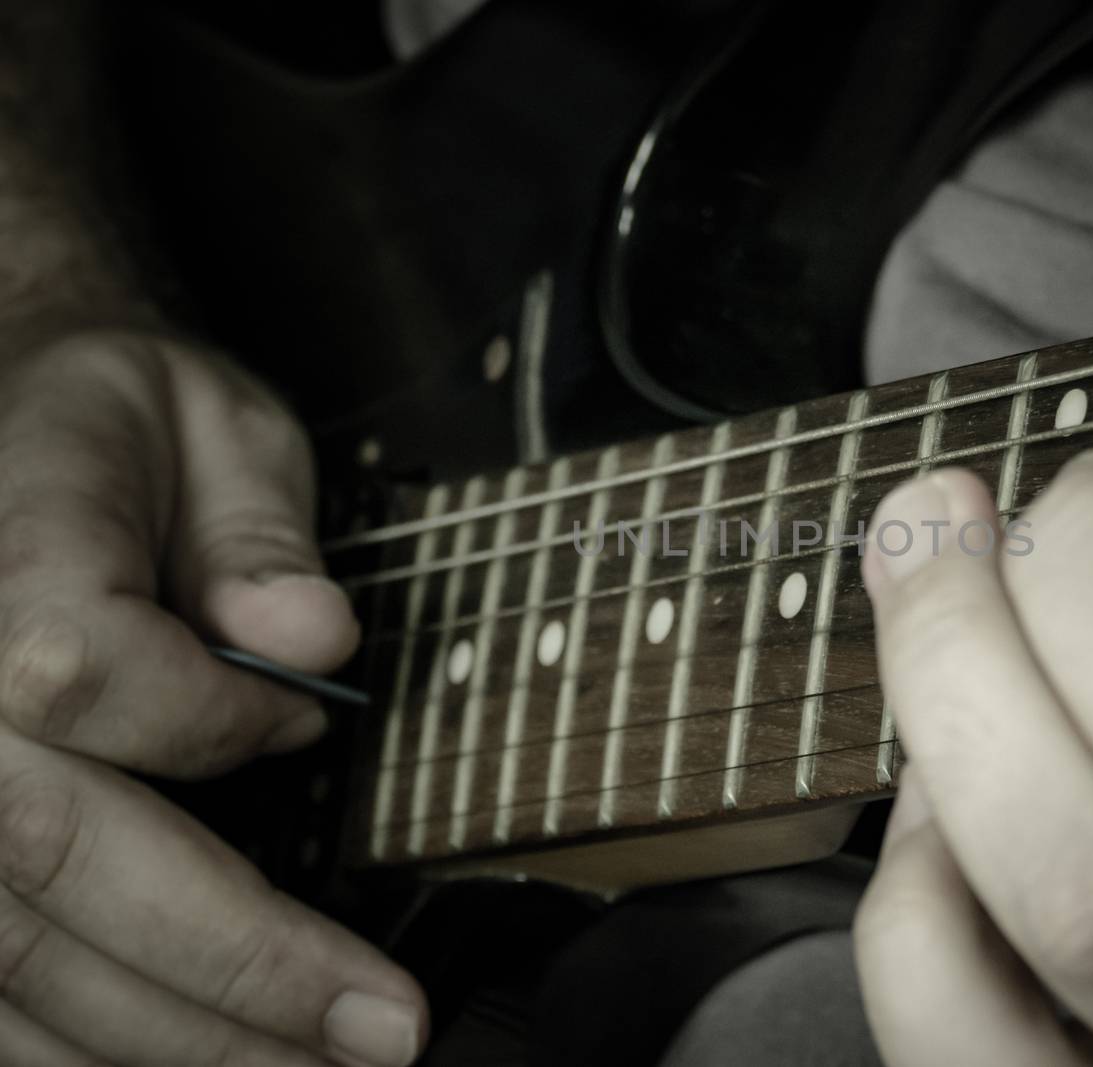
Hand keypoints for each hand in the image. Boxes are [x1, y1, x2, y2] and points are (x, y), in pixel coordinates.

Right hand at [0, 331, 425, 1064]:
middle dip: (236, 970)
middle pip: (55, 859)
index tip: (301, 725)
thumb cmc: (111, 422)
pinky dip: (71, 1046)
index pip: (83, 672)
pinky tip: (183, 1065)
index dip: (213, 719)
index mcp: (2, 559)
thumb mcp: (211, 418)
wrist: (3, 418)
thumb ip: (257, 530)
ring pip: (7, 959)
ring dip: (166, 1044)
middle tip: (382, 1038)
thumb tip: (313, 645)